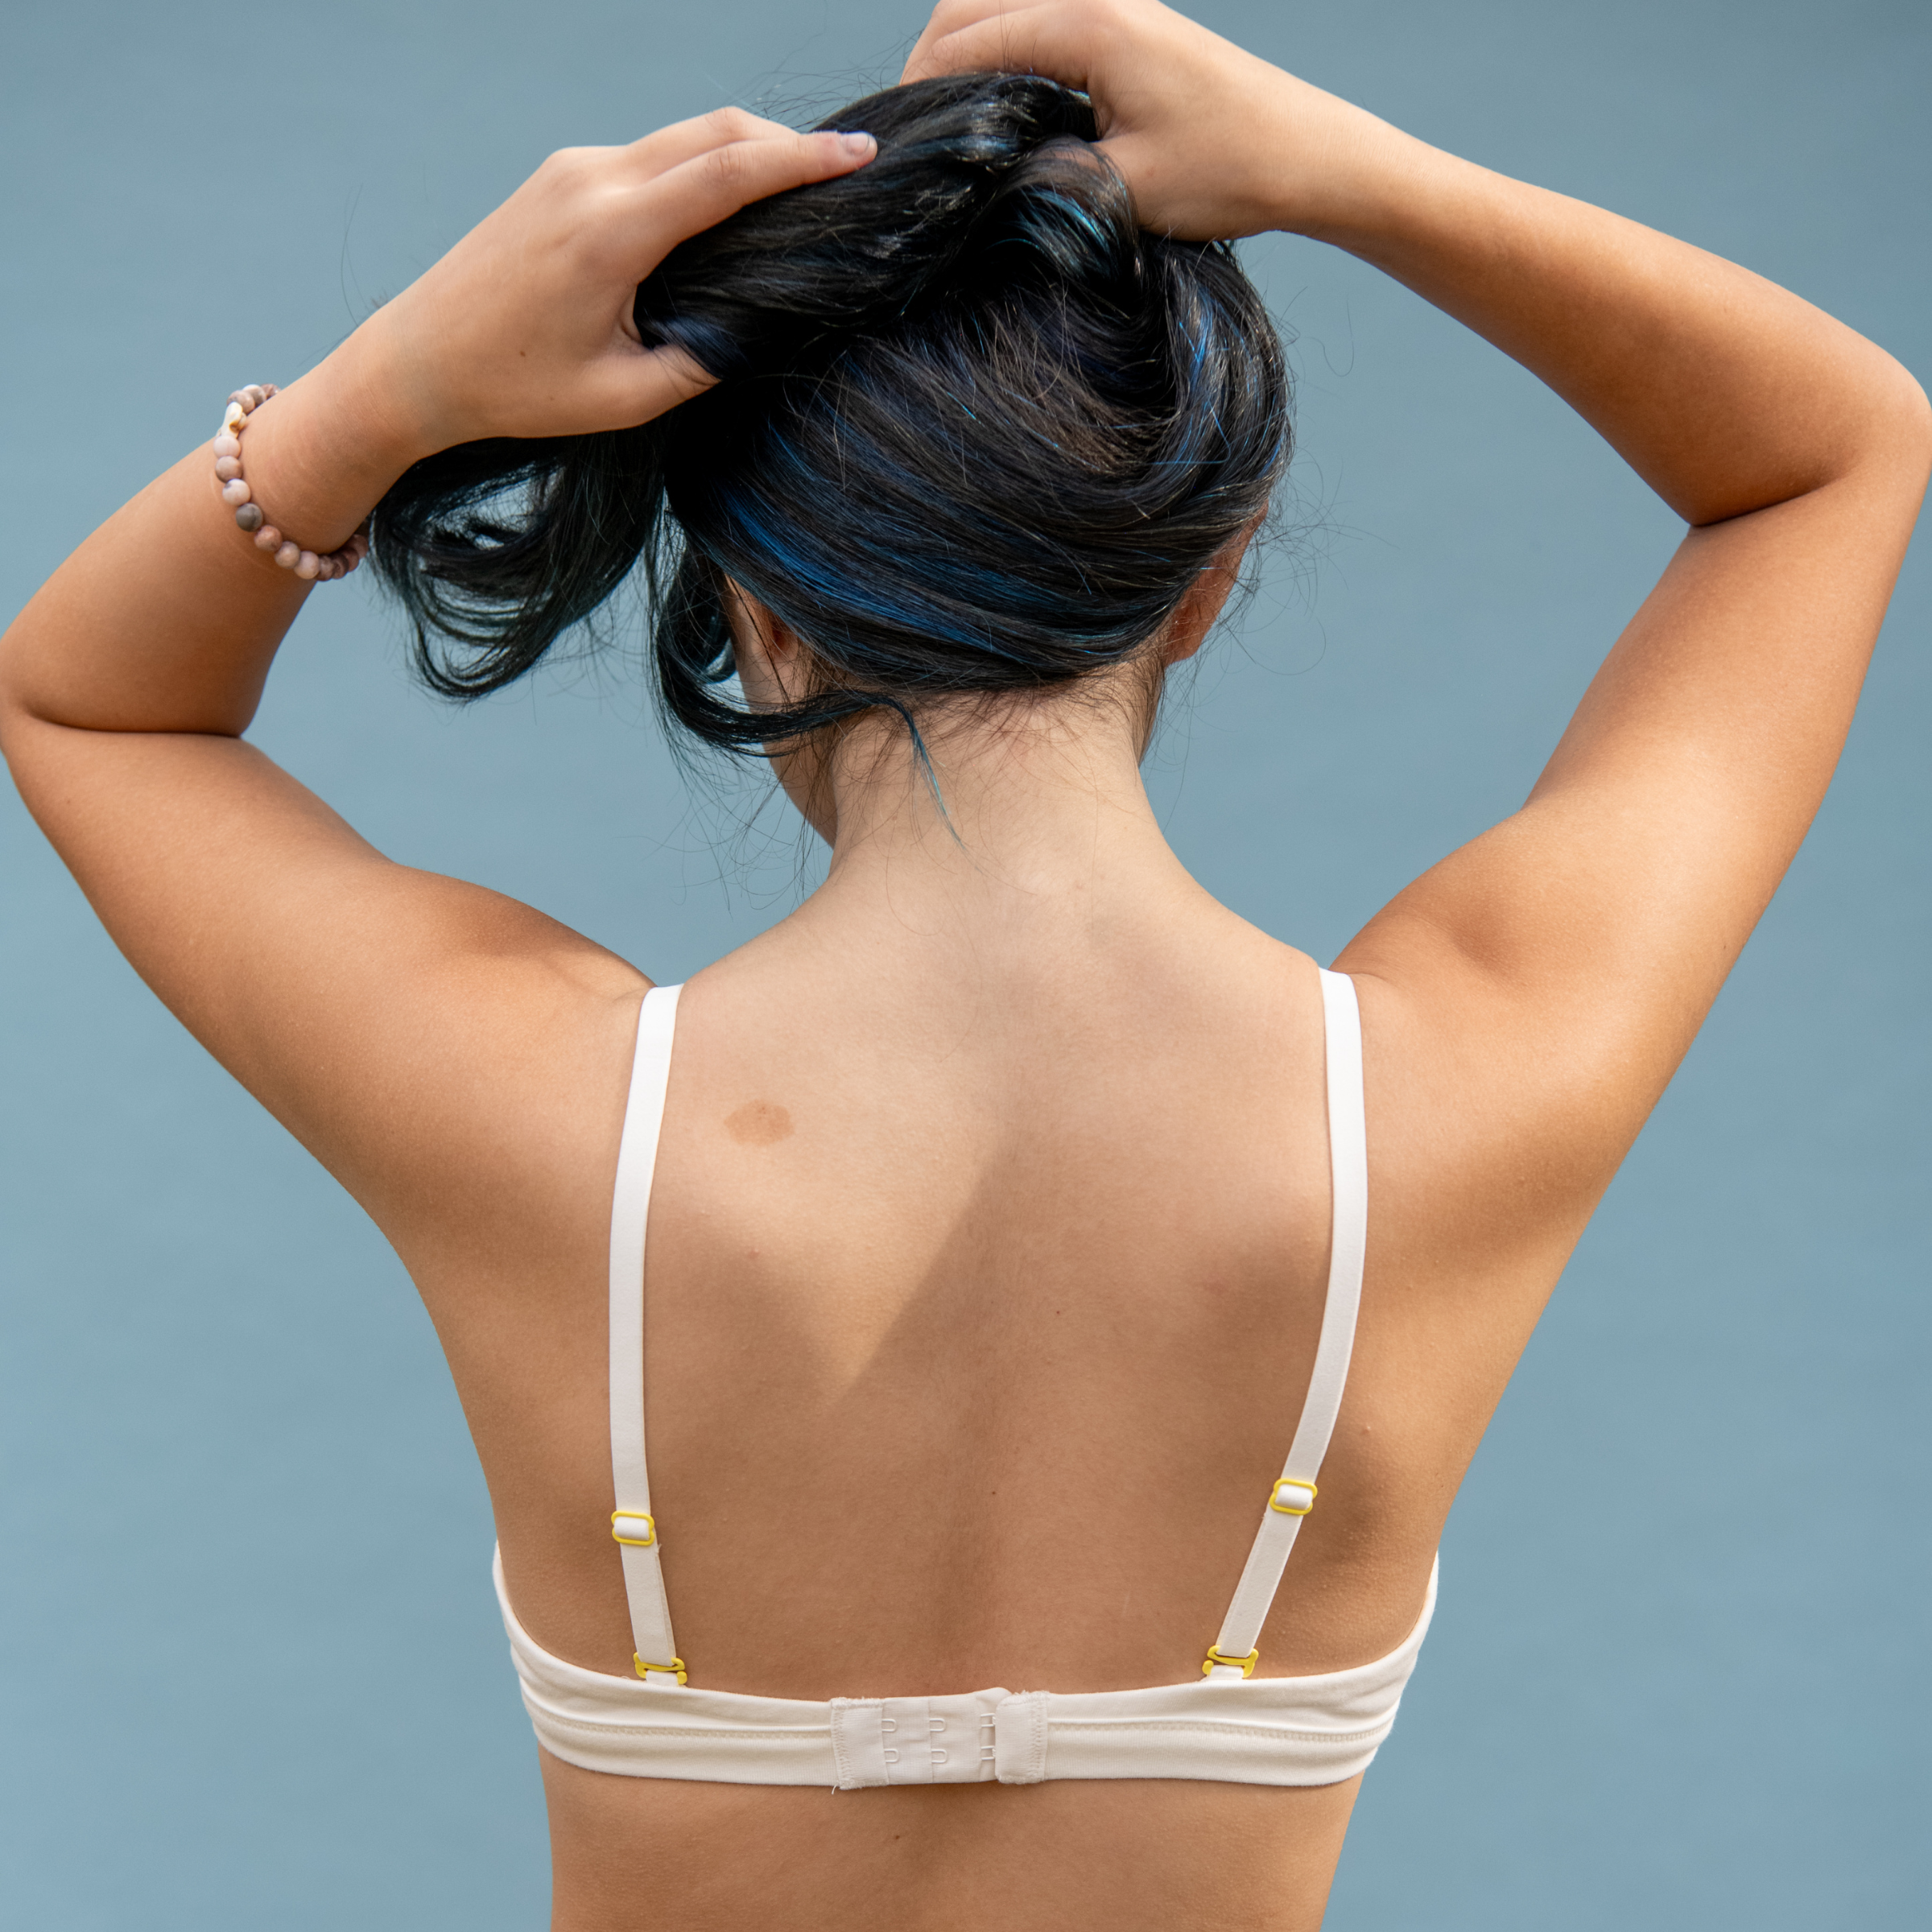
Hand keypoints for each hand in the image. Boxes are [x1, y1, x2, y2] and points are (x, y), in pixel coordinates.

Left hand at [358, 110, 876, 455]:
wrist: (417, 360)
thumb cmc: (515, 388)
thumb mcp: (622, 398)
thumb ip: (698, 363)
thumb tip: (753, 330)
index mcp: (610, 231)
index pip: (729, 174)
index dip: (803, 162)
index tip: (861, 156)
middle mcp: (592, 180)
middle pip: (713, 132)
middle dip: (786, 142)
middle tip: (846, 167)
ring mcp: (572, 169)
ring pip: (683, 136)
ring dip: (744, 150)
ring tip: (796, 185)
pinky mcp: (561, 176)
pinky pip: (651, 154)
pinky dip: (701, 165)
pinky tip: (726, 200)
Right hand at [901, 0, 1382, 241]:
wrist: (1307, 156)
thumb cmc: (1228, 171)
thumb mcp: (1119, 189)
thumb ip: (1038, 173)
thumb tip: (975, 178)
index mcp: (1086, 25)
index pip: (964, 41)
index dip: (918, 94)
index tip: (899, 153)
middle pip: (967, 5)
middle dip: (929, 66)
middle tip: (917, 142)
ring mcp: (1110, 2)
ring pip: (998, 5)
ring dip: (963, 54)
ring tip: (951, 128)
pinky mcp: (1124, 24)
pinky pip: (1035, 19)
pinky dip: (1002, 52)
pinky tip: (999, 111)